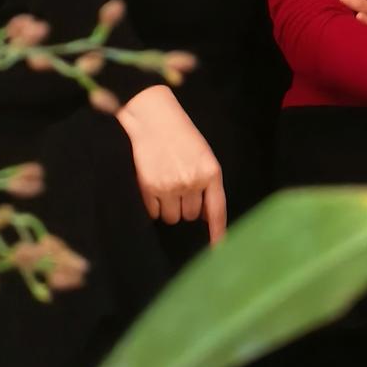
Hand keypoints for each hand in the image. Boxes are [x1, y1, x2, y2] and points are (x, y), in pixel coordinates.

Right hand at [116, 84, 226, 241]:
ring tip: (164, 180)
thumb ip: (208, 183)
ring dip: (168, 206)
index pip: (217, 210)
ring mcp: (170, 185)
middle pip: (190, 216)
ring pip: (172, 217)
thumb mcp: (202, 153)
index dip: (218, 233)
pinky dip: (152, 204)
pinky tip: (152, 182)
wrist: (151, 115)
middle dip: (185, 205)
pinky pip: (153, 213)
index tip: (218, 251)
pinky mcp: (149, 188)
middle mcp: (192, 181)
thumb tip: (206, 217)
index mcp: (210, 171)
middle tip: (177, 183)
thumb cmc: (179, 133)